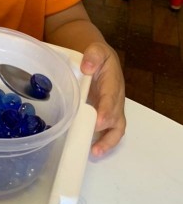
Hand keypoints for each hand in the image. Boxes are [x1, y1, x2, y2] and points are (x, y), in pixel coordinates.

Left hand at [80, 42, 125, 157]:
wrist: (101, 60)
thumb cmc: (98, 57)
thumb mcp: (96, 50)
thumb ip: (92, 56)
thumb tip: (86, 67)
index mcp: (112, 83)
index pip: (111, 99)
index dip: (106, 111)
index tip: (99, 121)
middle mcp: (115, 99)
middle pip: (115, 117)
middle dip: (106, 131)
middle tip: (94, 143)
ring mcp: (112, 108)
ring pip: (117, 128)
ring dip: (108, 142)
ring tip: (95, 152)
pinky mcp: (107, 114)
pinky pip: (110, 130)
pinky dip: (105, 141)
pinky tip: (93, 150)